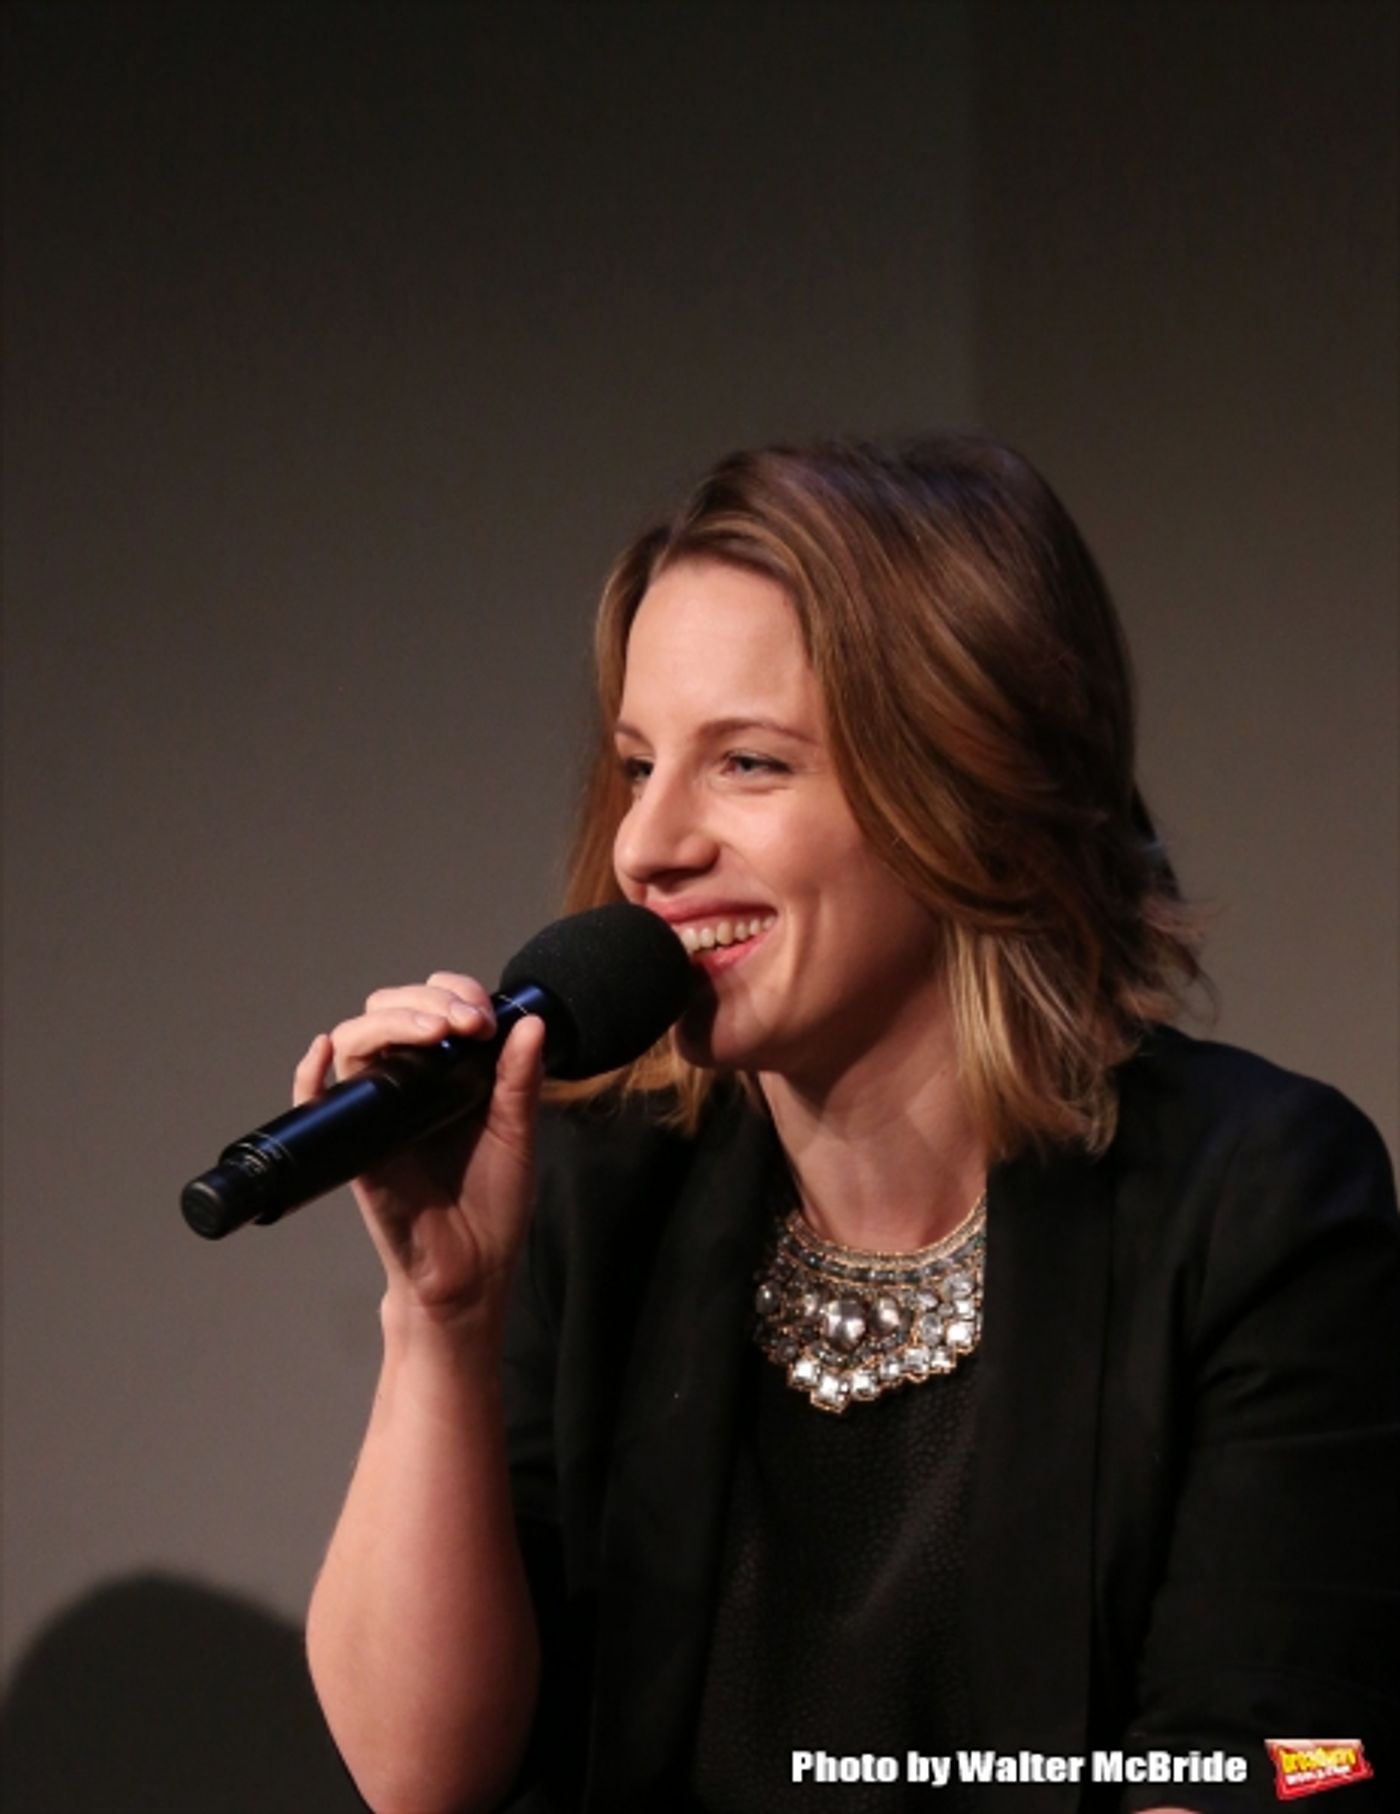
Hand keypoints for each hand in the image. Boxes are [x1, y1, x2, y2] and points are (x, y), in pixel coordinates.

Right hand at [293, 973, 546, 1325]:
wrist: (470, 1268)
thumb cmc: (493, 1203)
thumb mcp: (517, 1133)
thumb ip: (520, 1079)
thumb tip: (530, 1021)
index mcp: (447, 1070)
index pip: (434, 1004)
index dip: (455, 992)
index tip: (486, 1014)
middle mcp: (407, 1081)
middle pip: (390, 1009)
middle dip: (427, 999)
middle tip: (466, 1022)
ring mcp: (376, 1109)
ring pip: (356, 1039)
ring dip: (390, 1020)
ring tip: (431, 1030)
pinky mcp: (355, 1145)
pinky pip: (315, 1101)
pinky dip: (310, 1072)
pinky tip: (325, 1049)